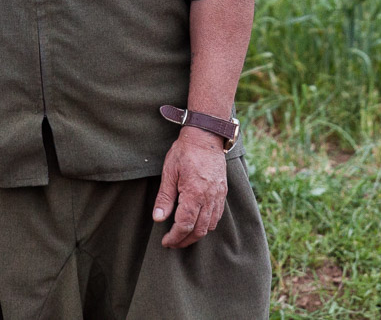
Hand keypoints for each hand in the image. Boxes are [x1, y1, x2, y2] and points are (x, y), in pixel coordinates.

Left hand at [152, 127, 228, 247]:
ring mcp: (218, 195)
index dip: (174, 237)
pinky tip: (198, 224)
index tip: (166, 242)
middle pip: (199, 230)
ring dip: (197, 235)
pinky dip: (208, 225)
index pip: (184, 225)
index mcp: (194, 193)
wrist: (205, 136)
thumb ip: (164, 197)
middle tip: (173, 243)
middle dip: (185, 240)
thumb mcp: (169, 172)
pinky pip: (218, 216)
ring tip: (184, 236)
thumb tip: (158, 218)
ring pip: (211, 225)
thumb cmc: (185, 152)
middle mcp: (209, 197)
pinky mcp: (222, 192)